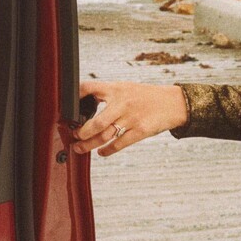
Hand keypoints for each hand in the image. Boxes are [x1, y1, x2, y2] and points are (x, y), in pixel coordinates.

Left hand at [74, 80, 188, 156]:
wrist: (173, 102)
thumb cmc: (146, 96)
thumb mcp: (126, 88)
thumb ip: (109, 95)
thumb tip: (85, 104)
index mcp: (116, 89)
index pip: (90, 88)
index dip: (75, 96)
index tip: (67, 108)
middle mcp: (122, 103)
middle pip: (95, 122)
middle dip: (81, 133)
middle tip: (74, 137)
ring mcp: (131, 118)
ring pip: (105, 136)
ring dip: (89, 145)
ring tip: (80, 148)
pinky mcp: (140, 131)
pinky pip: (119, 144)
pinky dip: (107, 150)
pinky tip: (101, 152)